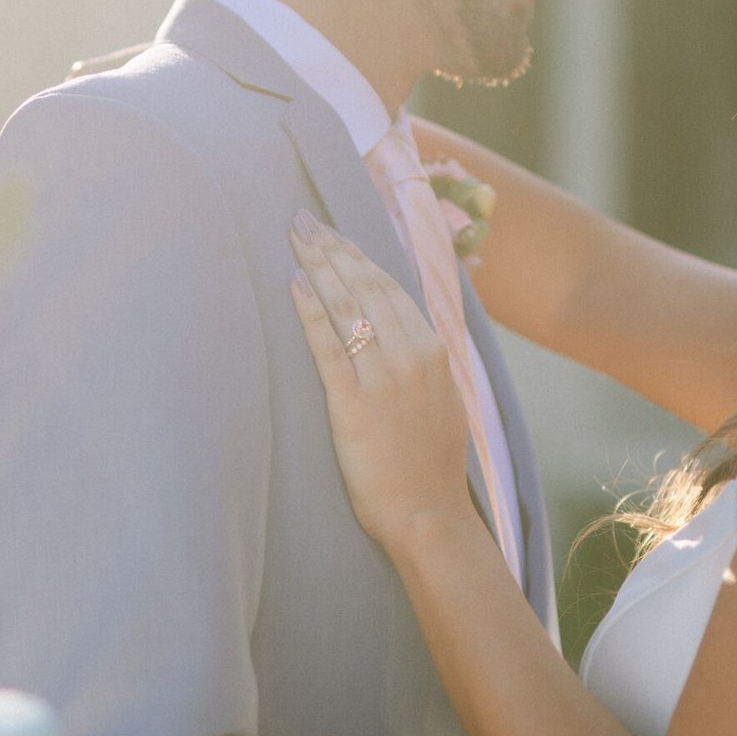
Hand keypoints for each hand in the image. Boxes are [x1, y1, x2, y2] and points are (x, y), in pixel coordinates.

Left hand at [287, 212, 476, 552]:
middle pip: (366, 287)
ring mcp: (383, 377)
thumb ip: (425, 363)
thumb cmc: (430, 465)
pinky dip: (310, 311)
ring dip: (318, 267)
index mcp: (435, 351)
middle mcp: (412, 355)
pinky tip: (293, 285)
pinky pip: (327, 346)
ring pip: (347, 307)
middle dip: (332, 250)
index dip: (360, 257)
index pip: (392, 288)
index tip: (336, 234)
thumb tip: (405, 334)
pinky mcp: (352, 403)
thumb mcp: (443, 401)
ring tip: (295, 239)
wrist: (428, 514)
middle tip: (303, 221)